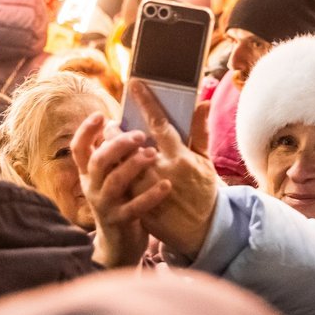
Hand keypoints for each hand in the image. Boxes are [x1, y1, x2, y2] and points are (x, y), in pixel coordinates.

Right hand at [71, 113, 170, 267]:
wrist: (118, 244)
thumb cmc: (120, 199)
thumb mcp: (111, 175)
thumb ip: (113, 154)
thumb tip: (117, 122)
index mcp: (88, 173)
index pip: (78, 148)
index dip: (86, 131)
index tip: (101, 115)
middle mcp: (91, 187)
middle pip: (98, 161)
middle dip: (118, 144)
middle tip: (140, 134)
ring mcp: (104, 205)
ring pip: (114, 181)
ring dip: (134, 165)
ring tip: (153, 153)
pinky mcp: (119, 222)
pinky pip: (134, 208)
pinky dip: (150, 196)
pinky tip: (166, 185)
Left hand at [127, 80, 218, 259]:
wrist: (202, 231)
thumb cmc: (204, 192)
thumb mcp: (206, 162)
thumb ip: (200, 132)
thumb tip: (202, 103)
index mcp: (179, 156)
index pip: (159, 122)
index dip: (146, 102)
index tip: (134, 84)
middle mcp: (160, 170)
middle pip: (130, 142)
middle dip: (117, 131)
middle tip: (111, 124)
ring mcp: (146, 189)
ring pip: (119, 162)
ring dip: (111, 151)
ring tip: (109, 145)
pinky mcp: (137, 203)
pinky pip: (119, 183)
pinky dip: (112, 171)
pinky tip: (111, 167)